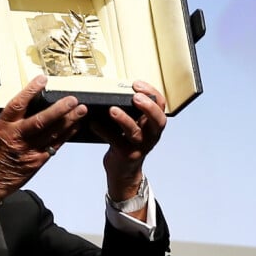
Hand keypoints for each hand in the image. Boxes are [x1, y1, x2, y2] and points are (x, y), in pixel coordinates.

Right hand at [0, 75, 86, 212]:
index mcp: (3, 127)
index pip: (18, 104)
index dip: (31, 91)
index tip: (42, 79)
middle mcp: (17, 138)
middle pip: (41, 120)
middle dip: (59, 109)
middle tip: (73, 99)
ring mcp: (29, 151)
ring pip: (53, 133)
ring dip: (69, 121)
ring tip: (82, 109)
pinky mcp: (37, 161)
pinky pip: (55, 146)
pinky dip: (67, 135)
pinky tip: (76, 125)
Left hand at [91, 80, 166, 200]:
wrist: (123, 171)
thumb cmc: (127, 143)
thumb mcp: (135, 127)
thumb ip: (132, 113)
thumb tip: (115, 92)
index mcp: (154, 125)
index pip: (161, 105)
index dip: (152, 93)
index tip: (137, 84)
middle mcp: (151, 135)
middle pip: (157, 119)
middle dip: (148, 107)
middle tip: (135, 97)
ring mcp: (140, 146)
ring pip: (135, 131)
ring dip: (123, 119)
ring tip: (112, 110)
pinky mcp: (126, 154)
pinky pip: (115, 141)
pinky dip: (104, 131)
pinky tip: (94, 124)